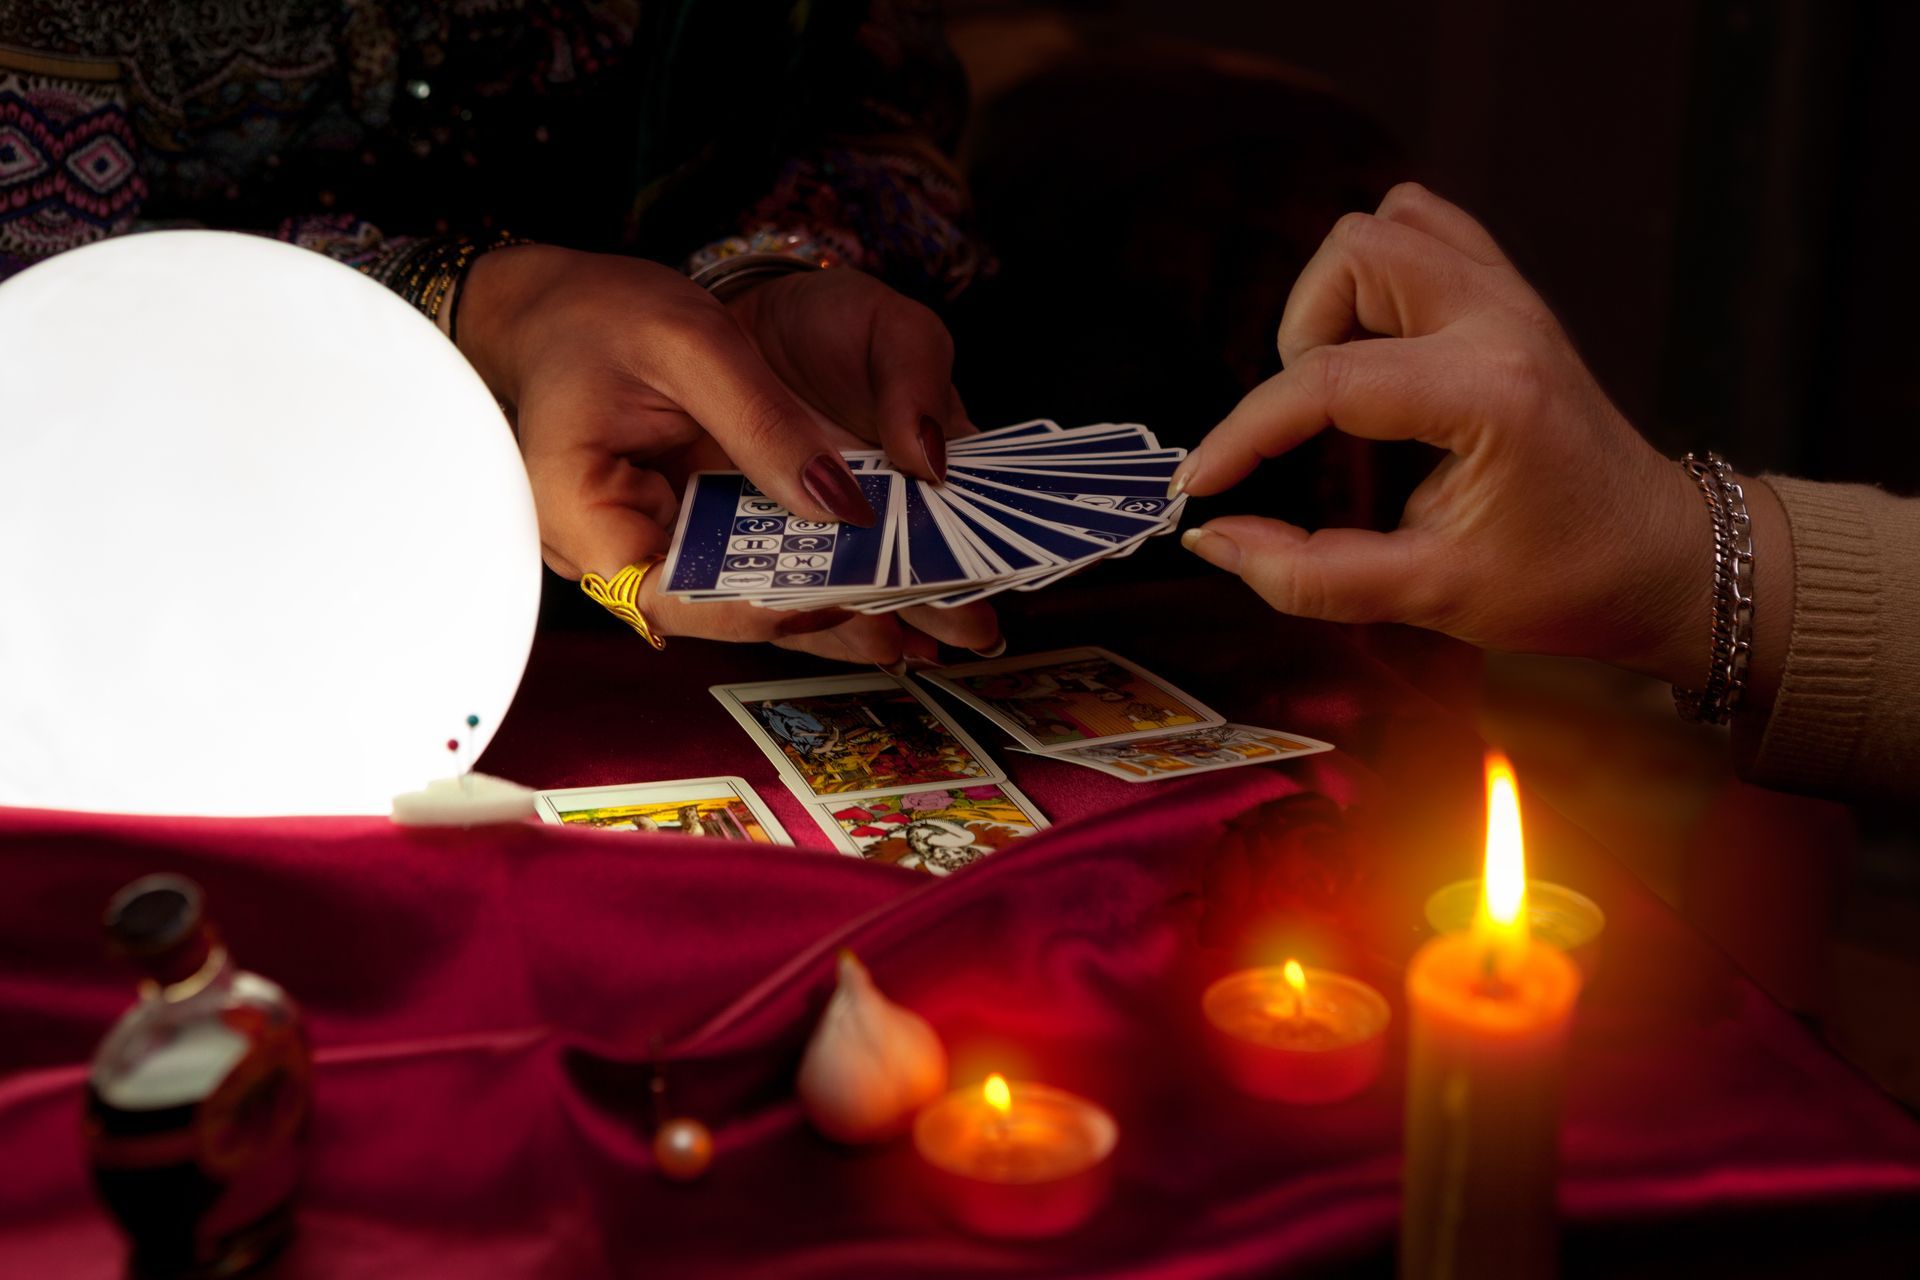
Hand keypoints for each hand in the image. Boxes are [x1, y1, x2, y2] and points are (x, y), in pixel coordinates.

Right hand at [455, 245, 997, 665]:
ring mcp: (650, 550)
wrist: (558, 308)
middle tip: (929, 627)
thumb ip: (765, 423)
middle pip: (728, 610)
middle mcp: (612, 553)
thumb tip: (842, 506)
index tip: (849, 598)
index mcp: (581, 512)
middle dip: (831, 619)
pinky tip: (893, 591)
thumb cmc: (598, 313)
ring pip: (750, 598)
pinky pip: (753, 568)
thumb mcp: (689, 341)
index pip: (677, 596)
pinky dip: (821, 576)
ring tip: (934, 624)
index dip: (766, 608)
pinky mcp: (686, 536)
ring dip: (840, 608)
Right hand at [1175, 183, 1771, 693]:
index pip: (1328, 382)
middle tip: (1305, 423)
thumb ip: (1311, 574)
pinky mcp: (1510, 295)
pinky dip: (1378, 273)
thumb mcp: (1430, 597)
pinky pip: (1425, 230)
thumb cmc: (1564, 583)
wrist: (1662, 558)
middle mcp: (1502, 322)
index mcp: (1490, 395)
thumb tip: (1215, 538)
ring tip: (1343, 381)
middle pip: (1355, 253)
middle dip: (1300, 337)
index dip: (1244, 433)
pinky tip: (1374, 344)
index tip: (1202, 483)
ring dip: (1338, 297)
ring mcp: (1512, 297)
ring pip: (1385, 226)